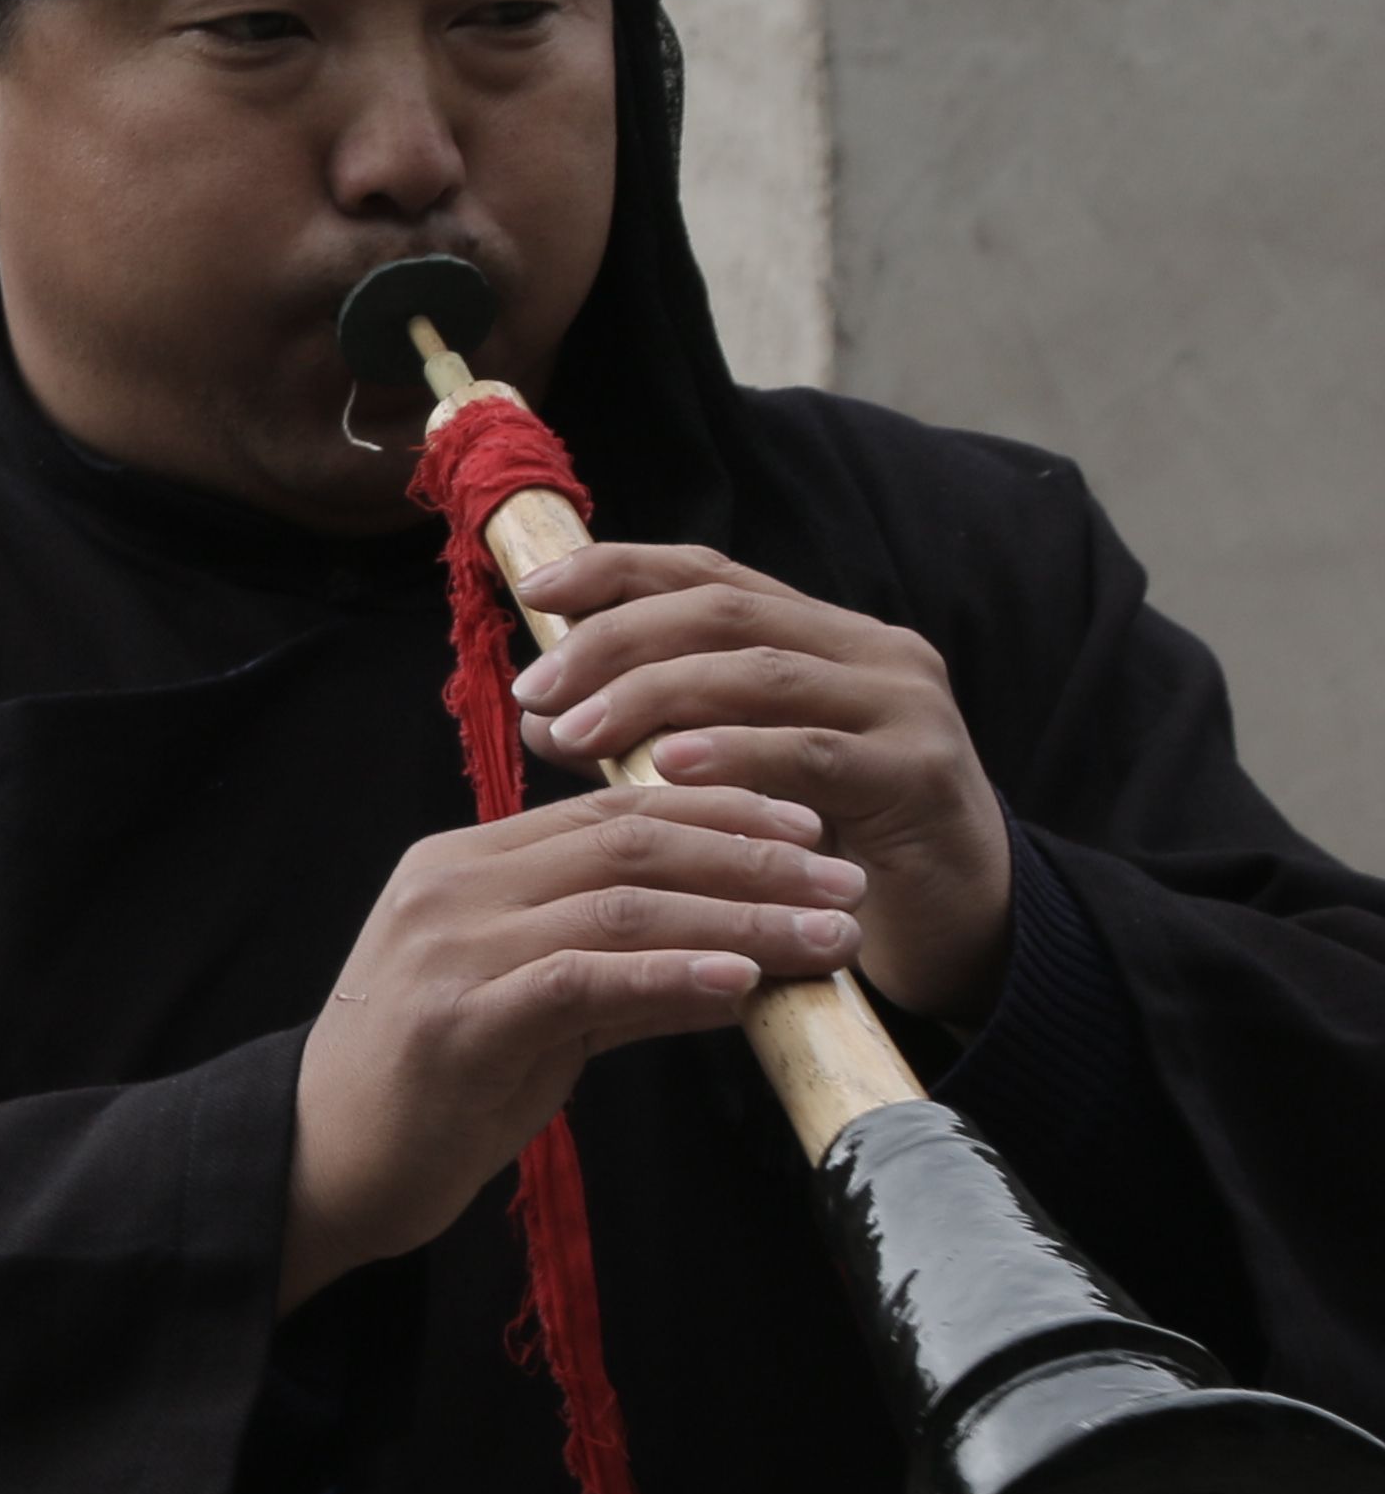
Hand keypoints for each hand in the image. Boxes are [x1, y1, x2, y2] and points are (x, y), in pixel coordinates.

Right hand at [286, 785, 863, 1306]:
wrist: (320, 1164)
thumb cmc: (426, 1090)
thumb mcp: (533, 1016)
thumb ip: (622, 979)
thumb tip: (742, 965)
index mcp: (459, 865)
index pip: (609, 812)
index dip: (719, 813)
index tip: (807, 833)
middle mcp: (450, 887)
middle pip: (627, 842)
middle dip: (752, 857)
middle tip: (842, 882)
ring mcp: (449, 948)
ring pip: (621, 904)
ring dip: (740, 917)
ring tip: (825, 936)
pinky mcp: (459, 1018)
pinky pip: (583, 979)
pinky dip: (670, 975)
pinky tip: (740, 981)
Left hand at [508, 540, 1013, 1025]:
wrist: (958, 923)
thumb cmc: (829, 845)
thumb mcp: (737, 775)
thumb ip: (654, 733)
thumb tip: (540, 714)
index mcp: (824, 634)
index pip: (709, 573)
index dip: (618, 571)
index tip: (535, 591)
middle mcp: (872, 650)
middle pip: (723, 612)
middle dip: (615, 642)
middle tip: (537, 691)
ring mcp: (905, 705)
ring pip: (760, 670)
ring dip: (653, 696)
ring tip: (574, 730)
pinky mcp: (922, 773)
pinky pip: (813, 753)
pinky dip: (734, 754)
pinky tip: (666, 768)